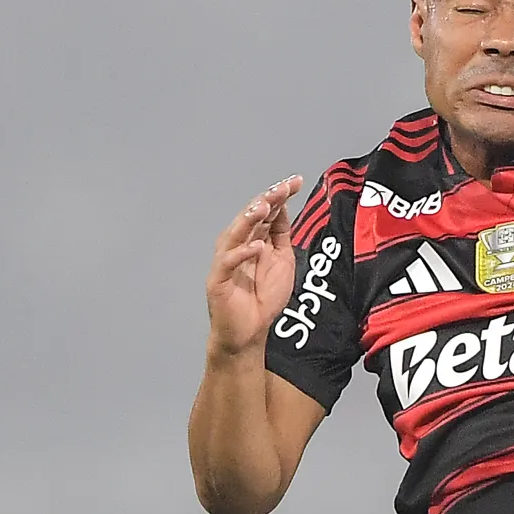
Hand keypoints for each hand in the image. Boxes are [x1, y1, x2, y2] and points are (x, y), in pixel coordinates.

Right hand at [206, 176, 304, 356]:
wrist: (249, 332)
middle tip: (281, 187)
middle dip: (266, 200)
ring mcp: (226, 261)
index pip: (265, 212)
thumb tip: (282, 206)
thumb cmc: (263, 298)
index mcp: (253, 239)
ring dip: (249, 219)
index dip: (279, 196)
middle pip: (250, 217)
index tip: (295, 181)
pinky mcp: (217, 280)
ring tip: (264, 206)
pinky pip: (228, 262)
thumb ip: (281, 235)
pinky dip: (242, 253)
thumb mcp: (282, 261)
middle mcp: (237, 245)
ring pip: (235, 234)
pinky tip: (256, 246)